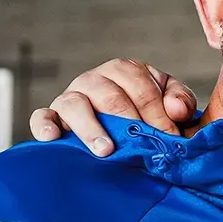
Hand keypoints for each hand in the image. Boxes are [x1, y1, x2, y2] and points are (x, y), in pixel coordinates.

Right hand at [29, 59, 199, 156]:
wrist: (129, 132)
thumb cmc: (152, 115)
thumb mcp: (172, 103)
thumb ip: (180, 101)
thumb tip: (176, 110)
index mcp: (126, 71)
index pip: (141, 87)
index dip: (157, 113)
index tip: (169, 136)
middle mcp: (96, 79)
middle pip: (109, 95)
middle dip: (128, 122)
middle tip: (142, 145)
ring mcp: (72, 97)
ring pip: (74, 104)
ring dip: (90, 127)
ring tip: (106, 150)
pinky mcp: (53, 116)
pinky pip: (42, 116)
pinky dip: (44, 124)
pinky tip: (53, 137)